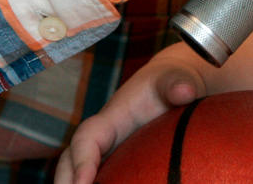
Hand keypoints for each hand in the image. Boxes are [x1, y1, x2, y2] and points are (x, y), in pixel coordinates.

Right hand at [55, 44, 204, 183]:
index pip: (88, 138)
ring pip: (79, 174)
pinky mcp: (116, 162)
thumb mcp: (175, 79)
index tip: (83, 182)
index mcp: (112, 117)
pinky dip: (97, 183)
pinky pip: (100, 177)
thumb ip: (177, 83)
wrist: (172, 85)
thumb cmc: (171, 82)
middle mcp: (103, 137)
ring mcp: (107, 152)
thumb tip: (185, 92)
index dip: (82, 161)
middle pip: (70, 162)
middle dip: (66, 182)